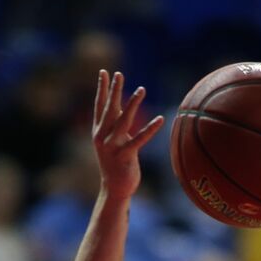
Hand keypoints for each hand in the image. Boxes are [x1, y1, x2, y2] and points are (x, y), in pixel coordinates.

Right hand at [93, 70, 163, 199]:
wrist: (114, 188)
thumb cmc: (115, 164)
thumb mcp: (112, 142)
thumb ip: (116, 126)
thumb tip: (123, 109)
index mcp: (98, 132)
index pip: (99, 106)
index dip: (102, 89)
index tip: (104, 72)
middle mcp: (102, 137)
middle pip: (109, 109)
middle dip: (114, 90)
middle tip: (118, 73)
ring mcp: (112, 147)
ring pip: (123, 121)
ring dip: (133, 104)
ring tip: (142, 89)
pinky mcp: (124, 156)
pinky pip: (139, 140)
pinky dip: (150, 129)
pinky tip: (161, 119)